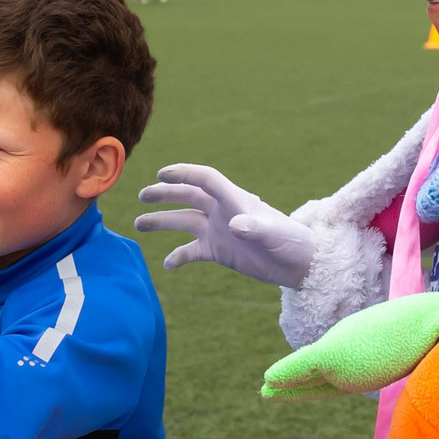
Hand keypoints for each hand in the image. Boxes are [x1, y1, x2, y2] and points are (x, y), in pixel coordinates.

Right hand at [135, 163, 313, 287]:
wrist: (299, 263)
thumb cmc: (292, 242)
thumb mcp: (276, 234)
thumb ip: (256, 228)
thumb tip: (235, 225)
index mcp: (235, 201)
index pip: (206, 180)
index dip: (184, 174)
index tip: (162, 174)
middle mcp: (222, 212)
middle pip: (188, 196)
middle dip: (165, 194)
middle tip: (142, 195)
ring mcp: (218, 231)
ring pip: (184, 221)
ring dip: (162, 221)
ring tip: (138, 224)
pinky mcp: (218, 250)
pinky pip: (191, 251)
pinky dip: (178, 256)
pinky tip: (167, 265)